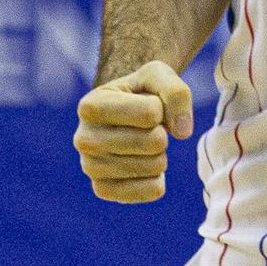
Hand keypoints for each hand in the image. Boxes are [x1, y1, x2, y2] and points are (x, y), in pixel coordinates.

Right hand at [74, 61, 193, 202]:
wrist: (125, 114)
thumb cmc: (141, 92)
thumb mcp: (158, 74)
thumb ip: (176, 92)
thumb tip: (183, 132)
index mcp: (90, 106)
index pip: (151, 113)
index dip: (161, 107)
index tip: (148, 104)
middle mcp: (83, 139)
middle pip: (153, 142)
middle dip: (163, 132)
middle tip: (150, 128)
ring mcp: (90, 167)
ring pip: (153, 166)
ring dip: (161, 154)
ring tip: (146, 143)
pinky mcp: (103, 189)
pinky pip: (150, 190)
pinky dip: (159, 178)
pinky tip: (148, 165)